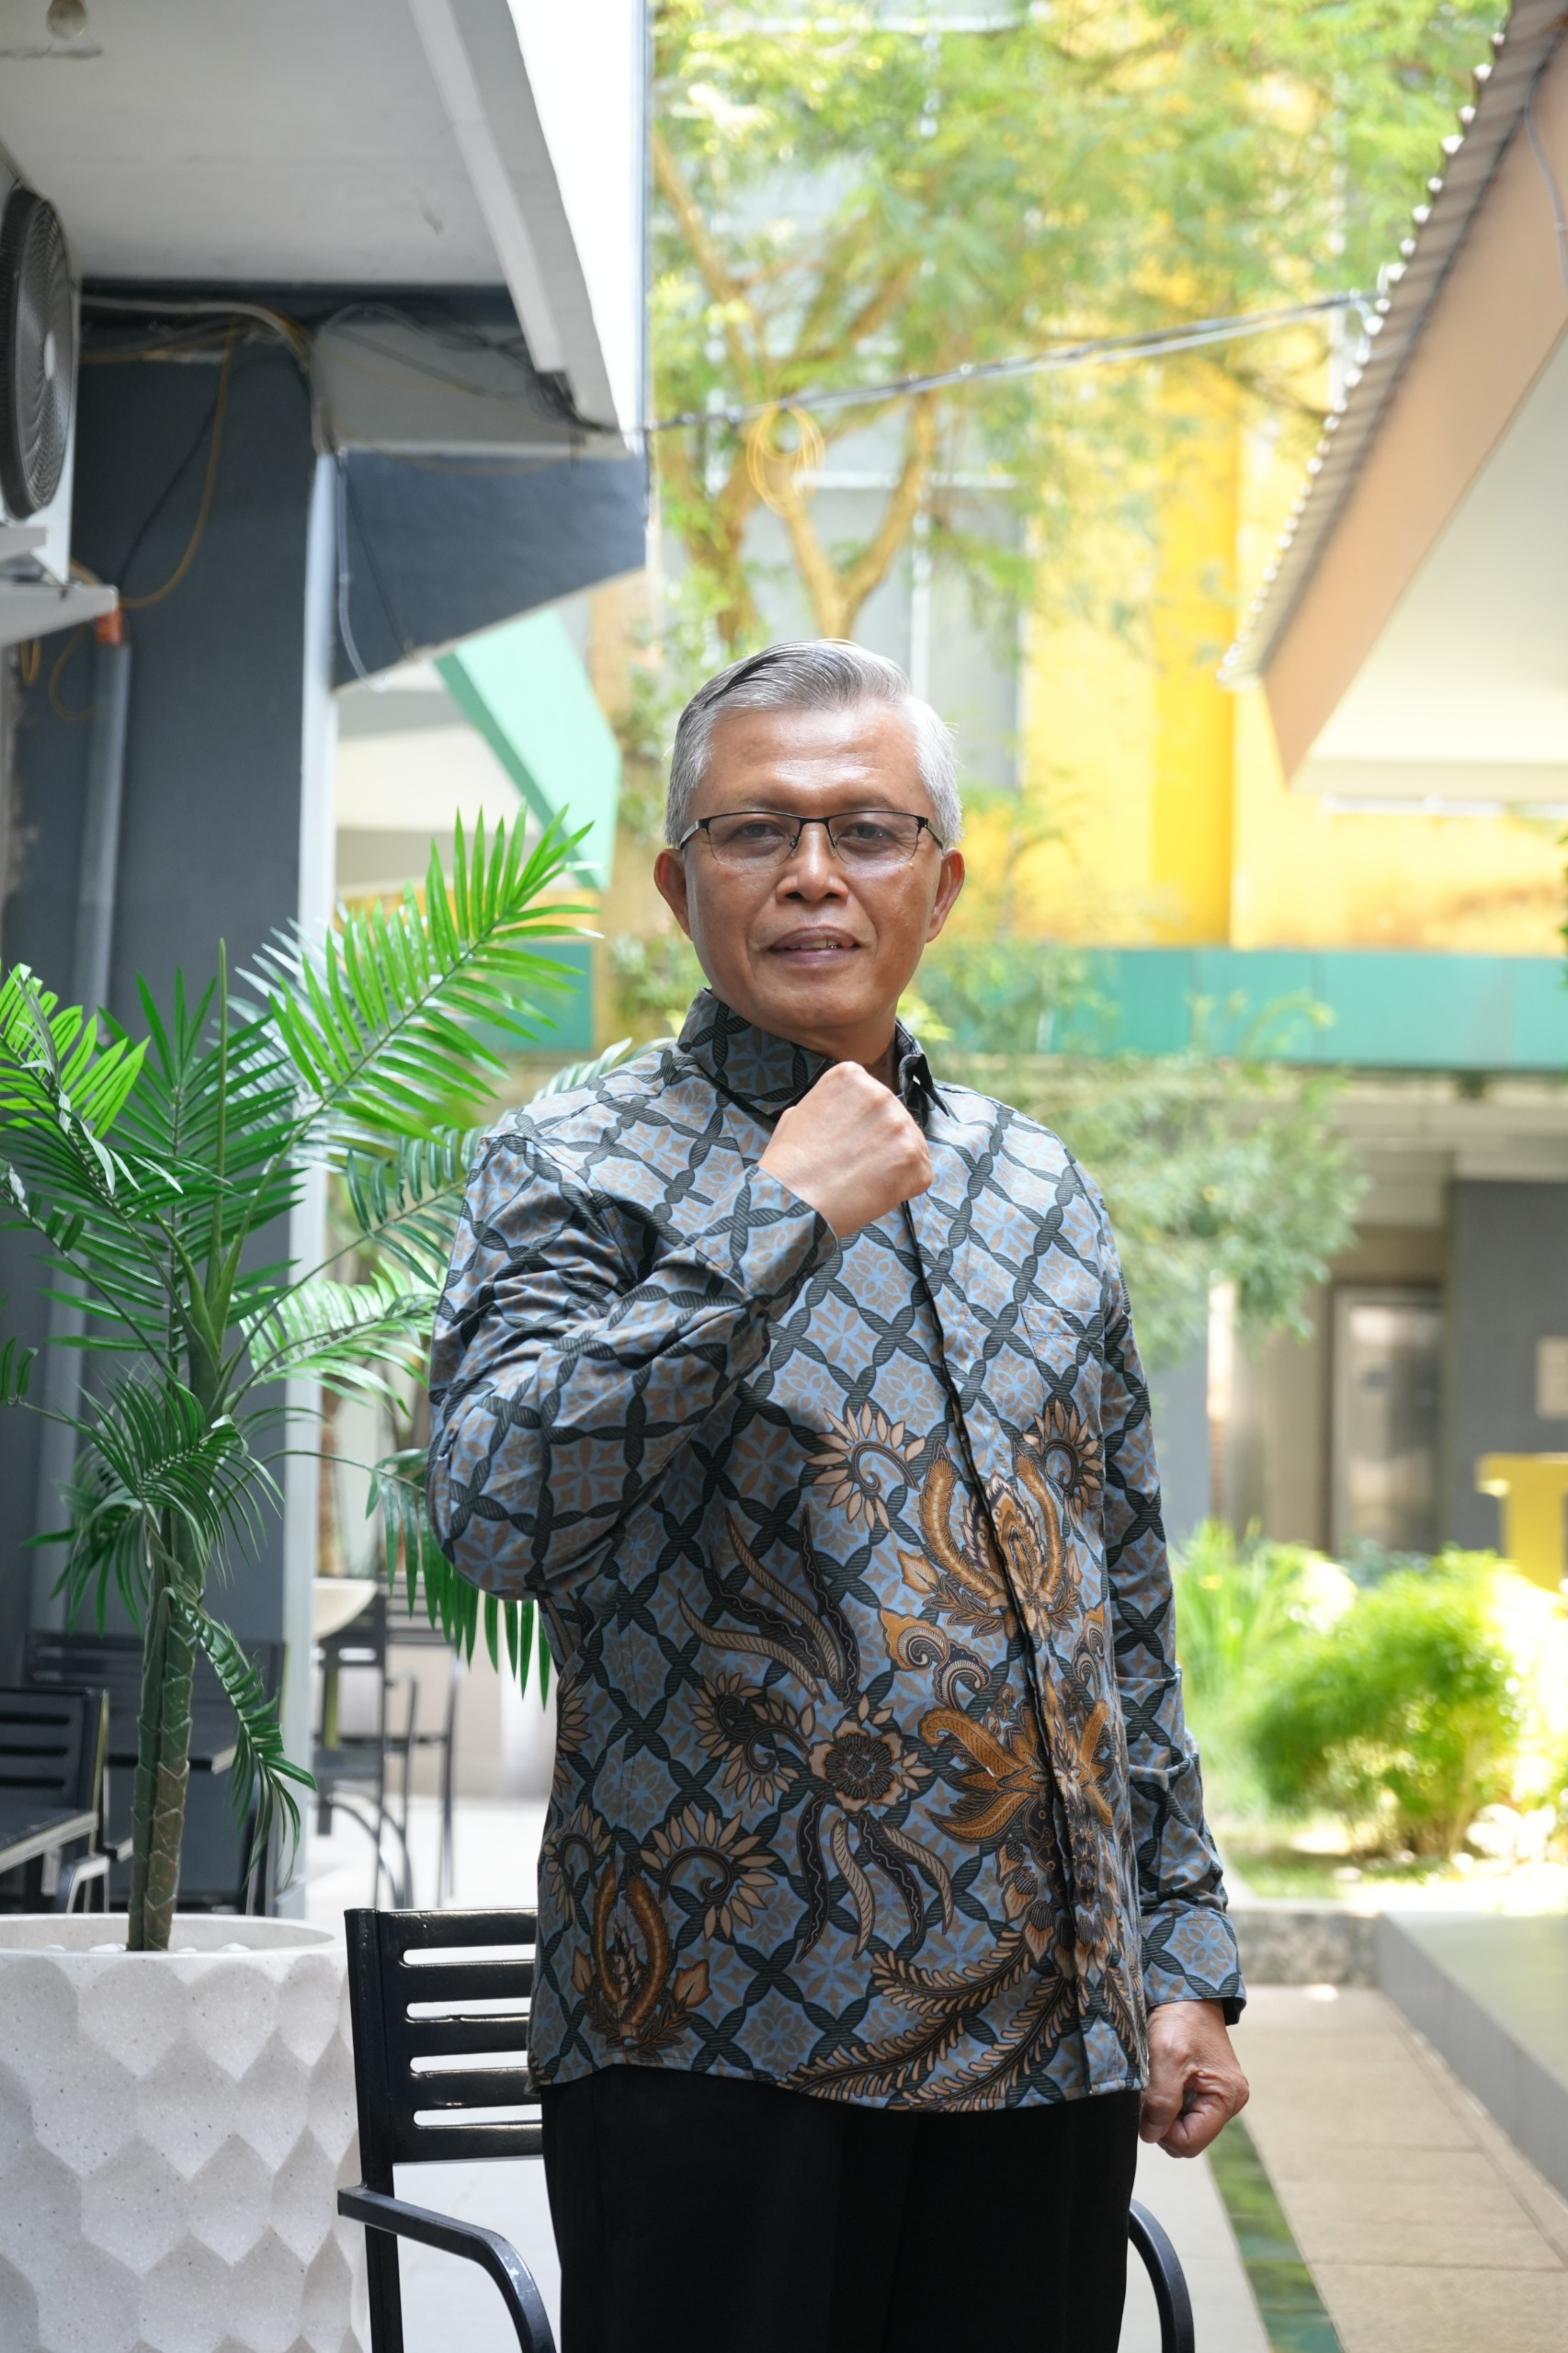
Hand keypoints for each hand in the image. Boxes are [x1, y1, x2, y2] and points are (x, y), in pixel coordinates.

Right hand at [760, 1061, 931, 1237]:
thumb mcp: (798, 1113)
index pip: (870, 1097)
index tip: (844, 1141)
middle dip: (881, 1141)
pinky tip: (876, 1193)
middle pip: (893, 1118)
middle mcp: (881, 1093)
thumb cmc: (788, 1163)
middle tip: (854, 1165)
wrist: (793, 1201)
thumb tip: (841, 1112)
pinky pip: (920, 1174)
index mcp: (851, 1076)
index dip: (860, 1123)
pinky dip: (904, 1188)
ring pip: (911, 1145)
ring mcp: (901, 1125)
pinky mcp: (915, 1159)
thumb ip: (828, 1104)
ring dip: (894, 1164)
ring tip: (863, 1181)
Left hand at [1139, 2000, 1248, 2157]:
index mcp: (1227, 2098)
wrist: (1184, 1990)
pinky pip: (1182, 2109)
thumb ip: (1161, 2101)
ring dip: (1163, 2110)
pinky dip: (1167, 2099)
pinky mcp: (1205, 2086)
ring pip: (1182, 2124)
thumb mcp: (1167, 2059)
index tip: (1148, 2106)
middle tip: (1150, 2091)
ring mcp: (1217, 2095)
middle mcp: (1228, 2101)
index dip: (1163, 2131)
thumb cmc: (1180, 2020)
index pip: (1190, 2142)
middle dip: (1163, 2121)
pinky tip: (1161, 2078)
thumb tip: (1151, 2135)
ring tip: (1156, 2080)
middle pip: (1187, 2137)